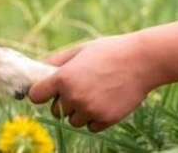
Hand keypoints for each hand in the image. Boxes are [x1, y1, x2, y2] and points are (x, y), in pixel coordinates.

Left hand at [28, 34, 156, 131]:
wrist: (141, 62)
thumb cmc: (107, 51)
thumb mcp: (78, 50)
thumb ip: (56, 62)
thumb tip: (39, 70)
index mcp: (63, 78)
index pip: (36, 96)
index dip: (40, 92)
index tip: (45, 90)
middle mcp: (74, 97)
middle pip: (56, 110)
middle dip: (62, 101)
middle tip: (76, 87)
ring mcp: (91, 110)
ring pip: (73, 121)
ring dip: (78, 111)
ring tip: (92, 93)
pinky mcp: (107, 120)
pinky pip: (91, 127)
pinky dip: (94, 118)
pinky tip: (103, 102)